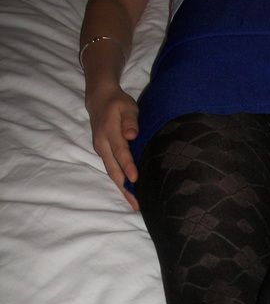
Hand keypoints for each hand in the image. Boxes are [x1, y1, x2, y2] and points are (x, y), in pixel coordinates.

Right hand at [86, 84, 140, 210]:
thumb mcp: (127, 106)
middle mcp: (102, 143)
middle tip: (136, 204)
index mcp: (109, 131)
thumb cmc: (118, 103)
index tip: (135, 179)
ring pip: (111, 172)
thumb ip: (131, 120)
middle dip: (125, 188)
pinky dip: (120, 182)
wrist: (98, 99)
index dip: (127, 166)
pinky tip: (129, 191)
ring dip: (122, 188)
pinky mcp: (103, 153)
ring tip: (134, 203)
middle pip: (113, 169)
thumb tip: (132, 135)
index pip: (120, 151)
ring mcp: (101, 149)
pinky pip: (112, 169)